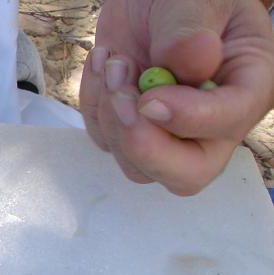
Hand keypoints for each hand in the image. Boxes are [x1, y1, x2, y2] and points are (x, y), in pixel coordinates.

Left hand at [80, 0, 273, 195]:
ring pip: (136, 165)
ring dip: (112, 117)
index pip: (228, 125)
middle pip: (186, 175)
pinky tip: (104, 62)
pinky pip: (104, 139)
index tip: (151, 97)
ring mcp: (168, 135)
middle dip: (144, 144)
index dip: (188, 120)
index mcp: (247, 87)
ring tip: (114, 59)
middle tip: (121, 95)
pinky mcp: (129, 131)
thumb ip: (192, 31)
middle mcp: (211, 124)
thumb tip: (193, 65)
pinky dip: (95, 104)